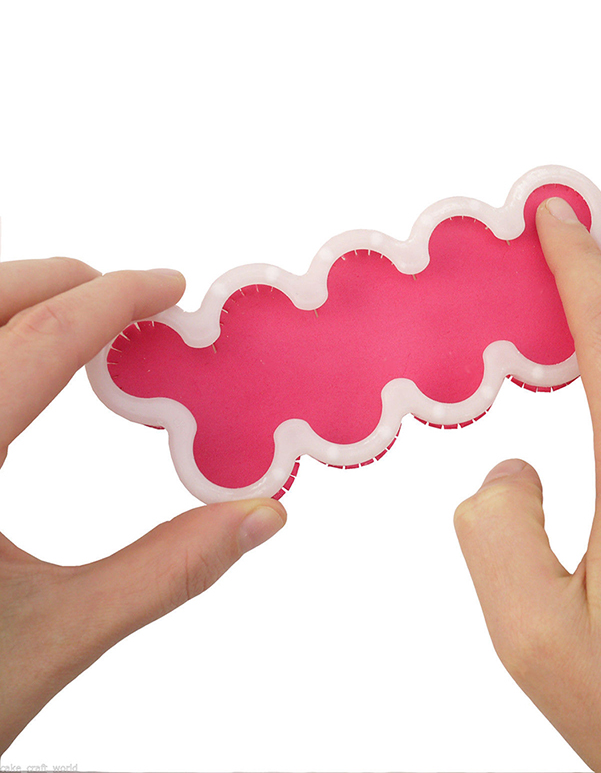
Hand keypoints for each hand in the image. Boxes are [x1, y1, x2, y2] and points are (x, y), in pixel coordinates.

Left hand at [0, 260, 285, 753]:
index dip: (114, 300)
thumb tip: (259, 519)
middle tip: (130, 298)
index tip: (168, 287)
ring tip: (83, 322)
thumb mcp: (59, 633)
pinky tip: (22, 371)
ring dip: (20, 303)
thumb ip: (169, 570)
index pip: (40, 340)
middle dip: (61, 283)